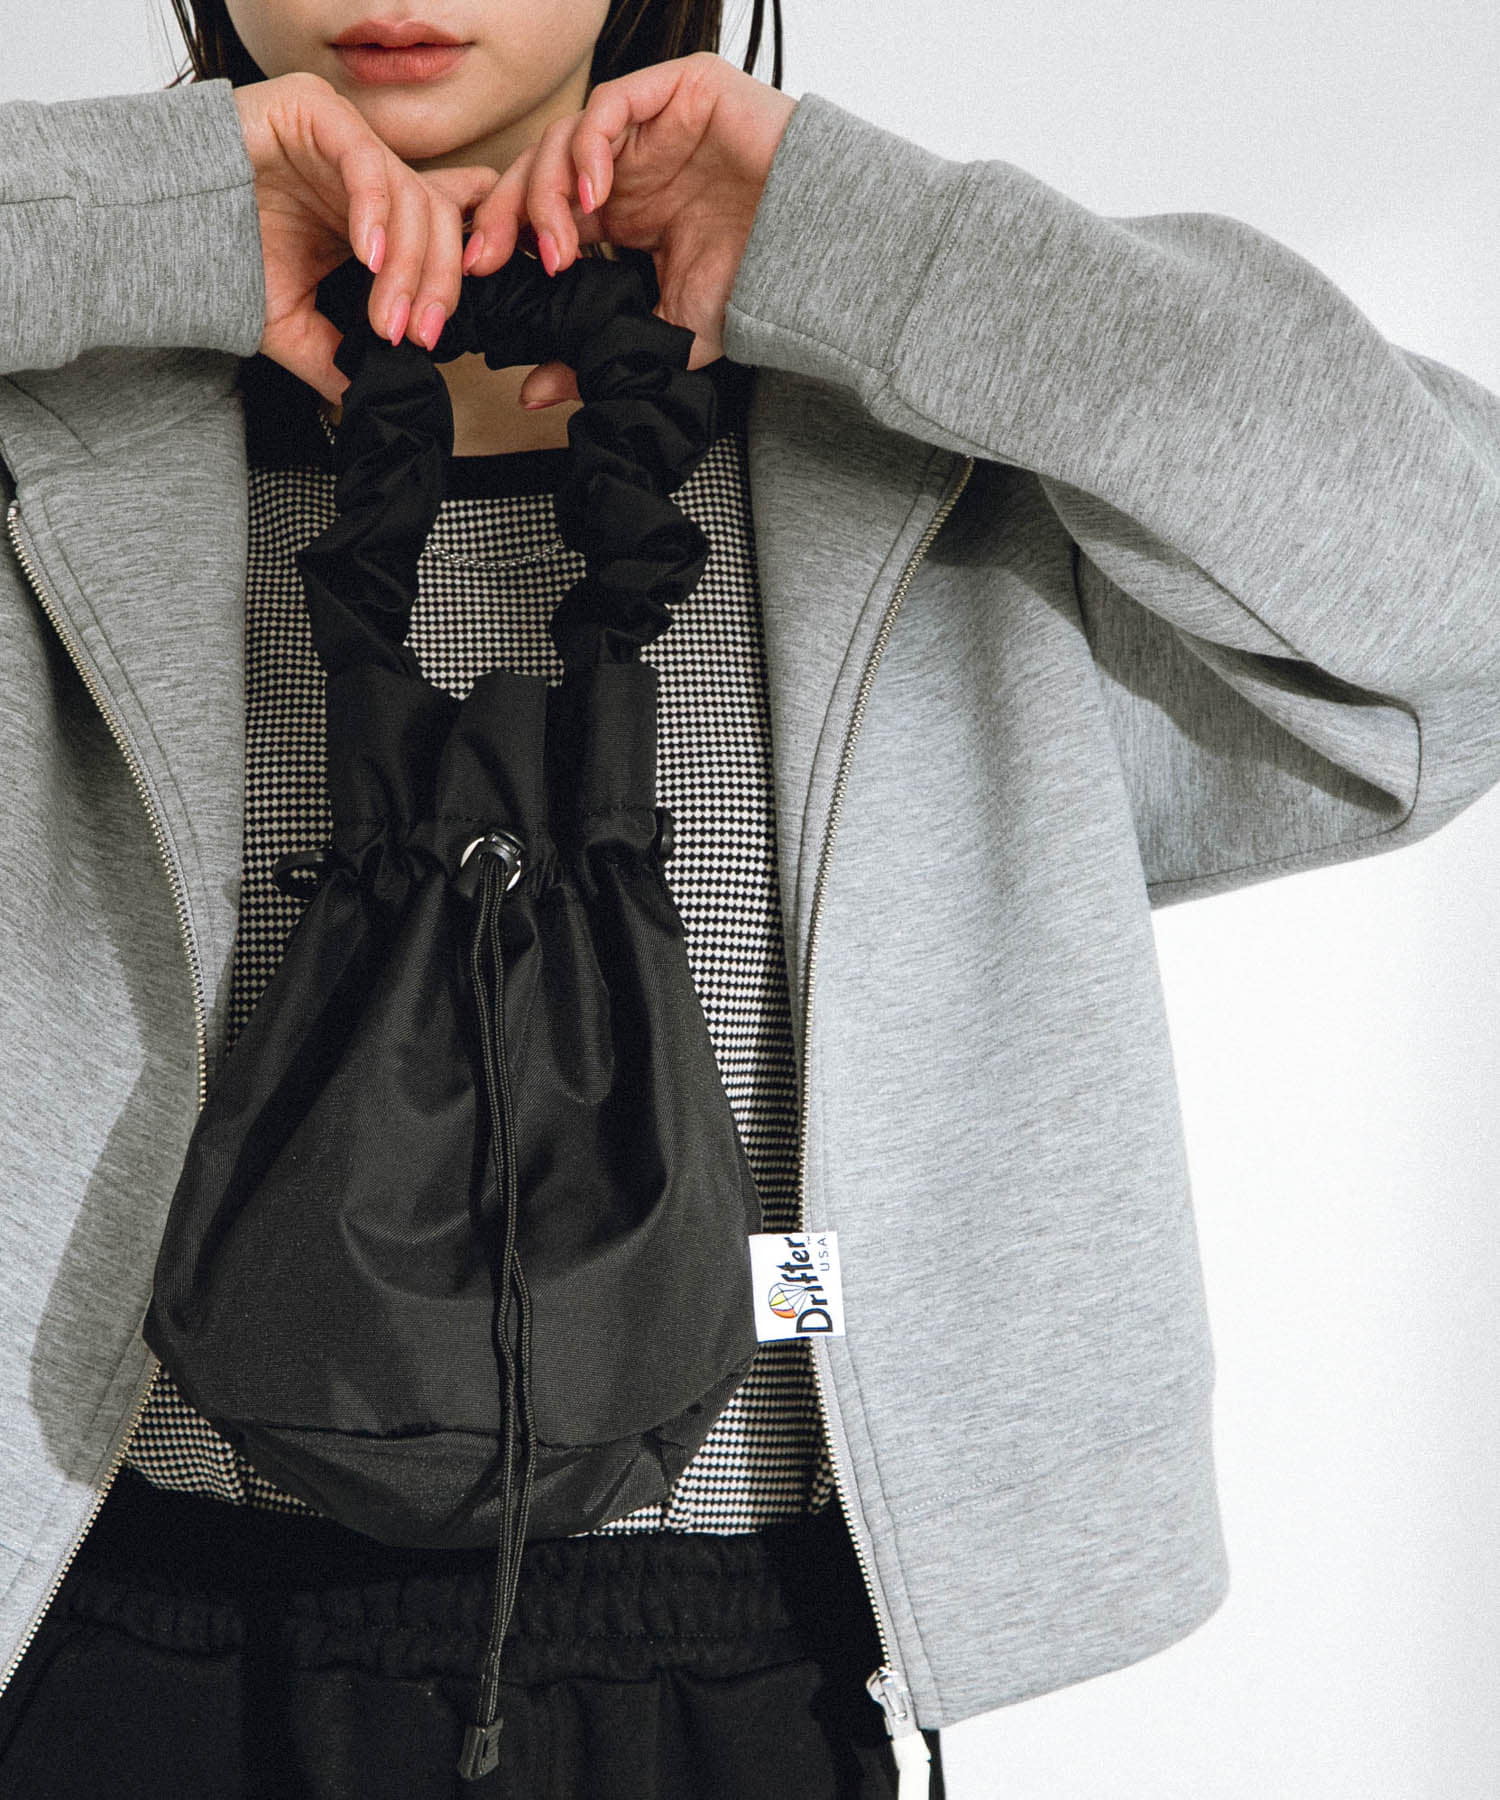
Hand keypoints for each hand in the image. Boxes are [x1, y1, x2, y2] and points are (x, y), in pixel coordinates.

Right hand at [234, 72, 499, 402]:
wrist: (151, 220)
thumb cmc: (219, 257)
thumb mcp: (287, 321)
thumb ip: (334, 355)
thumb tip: (368, 393)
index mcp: (370, 214)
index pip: (441, 231)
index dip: (451, 280)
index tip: (433, 336)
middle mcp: (365, 174)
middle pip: (437, 218)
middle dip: (435, 285)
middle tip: (414, 336)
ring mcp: (344, 137)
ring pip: (410, 193)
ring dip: (407, 265)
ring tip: (384, 317)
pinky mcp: (315, 108)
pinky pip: (365, 159)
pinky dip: (375, 213)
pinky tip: (368, 259)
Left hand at [460, 52, 797, 408]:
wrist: (818, 255)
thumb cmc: (759, 287)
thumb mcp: (665, 334)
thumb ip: (598, 357)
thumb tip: (532, 392)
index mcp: (622, 216)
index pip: (543, 210)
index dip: (505, 236)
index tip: (482, 276)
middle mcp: (630, 167)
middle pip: (540, 170)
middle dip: (507, 214)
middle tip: (493, 260)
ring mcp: (651, 126)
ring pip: (565, 137)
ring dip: (546, 191)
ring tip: (558, 245)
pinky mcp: (678, 90)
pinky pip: (610, 106)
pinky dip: (588, 150)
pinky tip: (593, 197)